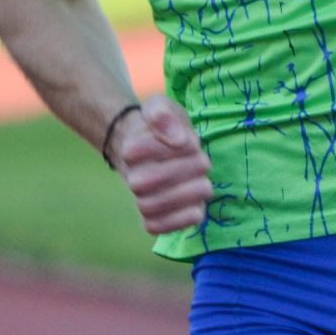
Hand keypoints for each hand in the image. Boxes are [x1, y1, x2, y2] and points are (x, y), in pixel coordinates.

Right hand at [109, 94, 213, 233]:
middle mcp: (131, 177)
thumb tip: (177, 139)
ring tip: (204, 184)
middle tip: (204, 162)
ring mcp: (141, 199)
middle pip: (149, 181)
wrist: (153, 152)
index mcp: (130, 149)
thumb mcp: (162, 107)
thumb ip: (163, 113)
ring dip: (186, 196)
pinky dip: (178, 221)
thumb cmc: (161, 129)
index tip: (189, 141)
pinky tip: (197, 208)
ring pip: (151, 206)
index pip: (145, 151)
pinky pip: (156, 226)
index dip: (176, 147)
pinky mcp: (152, 218)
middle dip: (185, 171)